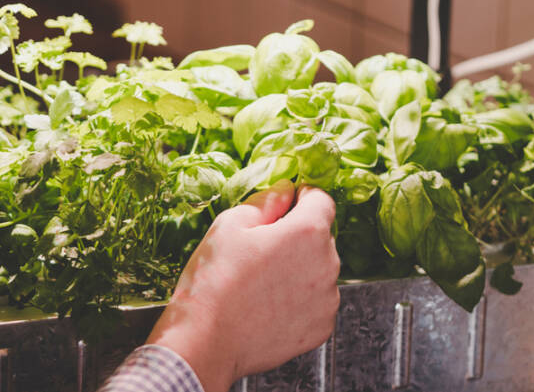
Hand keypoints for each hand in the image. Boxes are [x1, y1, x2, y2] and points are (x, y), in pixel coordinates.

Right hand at [146, 179, 339, 391]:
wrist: (206, 342)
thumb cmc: (214, 282)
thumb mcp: (231, 225)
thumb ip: (266, 201)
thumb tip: (284, 191)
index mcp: (308, 232)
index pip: (321, 200)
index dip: (302, 198)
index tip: (286, 205)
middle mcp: (327, 264)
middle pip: (320, 237)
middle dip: (296, 236)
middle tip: (260, 250)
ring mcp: (327, 300)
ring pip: (319, 270)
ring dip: (299, 269)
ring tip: (261, 283)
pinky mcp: (321, 327)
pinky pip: (316, 302)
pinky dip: (299, 300)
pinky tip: (268, 304)